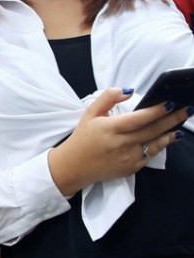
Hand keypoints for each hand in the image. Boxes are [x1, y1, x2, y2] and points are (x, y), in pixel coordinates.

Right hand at [49, 88, 190, 195]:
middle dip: (172, 119)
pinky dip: (162, 145)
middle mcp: (121, 144)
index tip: (170, 103)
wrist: (74, 166)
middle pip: (152, 130)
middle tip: (186, 109)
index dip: (156, 111)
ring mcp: (128, 157)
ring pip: (156, 143)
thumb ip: (107, 98)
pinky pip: (151, 155)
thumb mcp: (90, 113)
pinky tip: (170, 137)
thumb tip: (128, 89)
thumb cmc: (83, 138)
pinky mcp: (132, 168)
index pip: (139, 118)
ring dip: (171, 132)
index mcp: (110, 128)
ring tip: (181, 123)